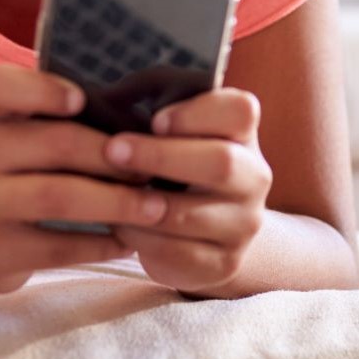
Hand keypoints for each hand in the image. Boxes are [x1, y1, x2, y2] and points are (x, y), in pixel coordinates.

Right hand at [0, 65, 170, 297]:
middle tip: (151, 168)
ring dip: (116, 202)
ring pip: (57, 197)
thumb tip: (138, 122)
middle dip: (112, 157)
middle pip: (53, 143)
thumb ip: (62, 117)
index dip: (42, 89)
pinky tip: (127, 240)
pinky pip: (55, 247)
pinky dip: (99, 244)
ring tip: (154, 207)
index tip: (82, 99)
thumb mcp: (22, 133)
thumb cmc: (17, 170)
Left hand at [103, 87, 273, 293]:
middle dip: (160, 156)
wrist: (209, 227)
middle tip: (114, 150)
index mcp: (243, 133)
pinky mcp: (223, 263)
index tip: (155, 120)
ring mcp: (243, 224)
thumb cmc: (175, 158)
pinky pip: (177, 253)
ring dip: (140, 202)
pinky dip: (140, 239)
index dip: (197, 113)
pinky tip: (120, 224)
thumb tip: (105, 95)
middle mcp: (254, 177)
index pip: (241, 111)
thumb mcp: (171, 124)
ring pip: (191, 214)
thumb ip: (152, 103)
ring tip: (105, 192)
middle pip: (222, 162)